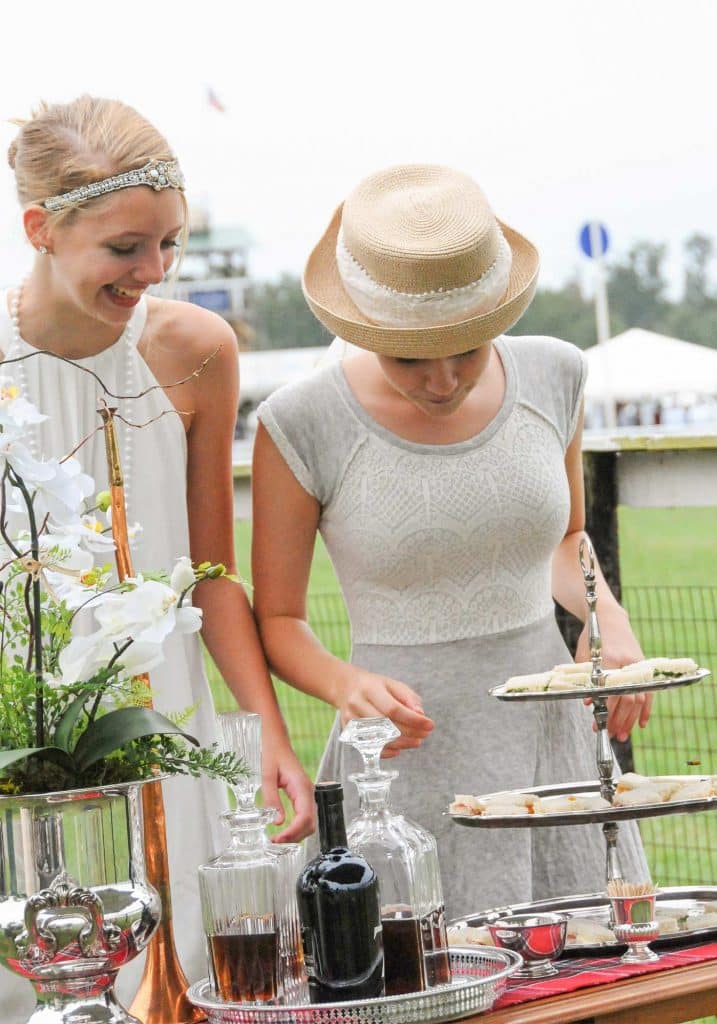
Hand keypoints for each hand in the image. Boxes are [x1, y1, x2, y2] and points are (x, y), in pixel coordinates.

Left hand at [261, 742, 315, 842]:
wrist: (277, 741)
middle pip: (310, 824)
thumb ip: (272, 798)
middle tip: (276, 842)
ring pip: (309, 822)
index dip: (293, 832)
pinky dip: (296, 827)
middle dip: (295, 837)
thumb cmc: (272, 754)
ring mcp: (307, 795)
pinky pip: (304, 816)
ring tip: (278, 839)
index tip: (277, 839)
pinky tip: (284, 830)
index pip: (304, 817)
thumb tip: (277, 822)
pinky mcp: (302, 796)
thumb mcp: (267, 775)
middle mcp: (308, 792)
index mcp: (302, 787)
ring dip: (296, 834)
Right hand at [337, 668, 433, 758]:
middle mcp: (357, 704)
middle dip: (409, 733)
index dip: (413, 720)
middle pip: (385, 725)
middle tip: (425, 735)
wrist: (346, 687)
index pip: (393, 709)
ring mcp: (350, 719)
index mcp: (369, 689)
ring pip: (378, 739)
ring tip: (416, 742)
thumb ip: (409, 698)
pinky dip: (386, 751)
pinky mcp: (347, 731)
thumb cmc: (374, 687)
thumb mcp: (393, 685)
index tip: (429, 724)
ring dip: (401, 744)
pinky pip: (369, 747)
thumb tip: (421, 715)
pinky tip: (399, 749)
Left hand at [576, 609, 652, 740]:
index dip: (605, 709)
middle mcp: (627, 664)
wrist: (610, 618)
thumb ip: (587, 680)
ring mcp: (638, 666)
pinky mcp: (644, 668)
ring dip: (630, 720)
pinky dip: (645, 710)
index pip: (611, 690)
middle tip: (609, 733)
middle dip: (618, 719)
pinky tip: (641, 724)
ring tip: (621, 734)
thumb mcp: (584, 657)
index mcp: (610, 659)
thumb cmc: (593, 638)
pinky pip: (648, 693)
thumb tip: (589, 704)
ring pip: (639, 699)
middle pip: (627, 698)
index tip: (597, 721)